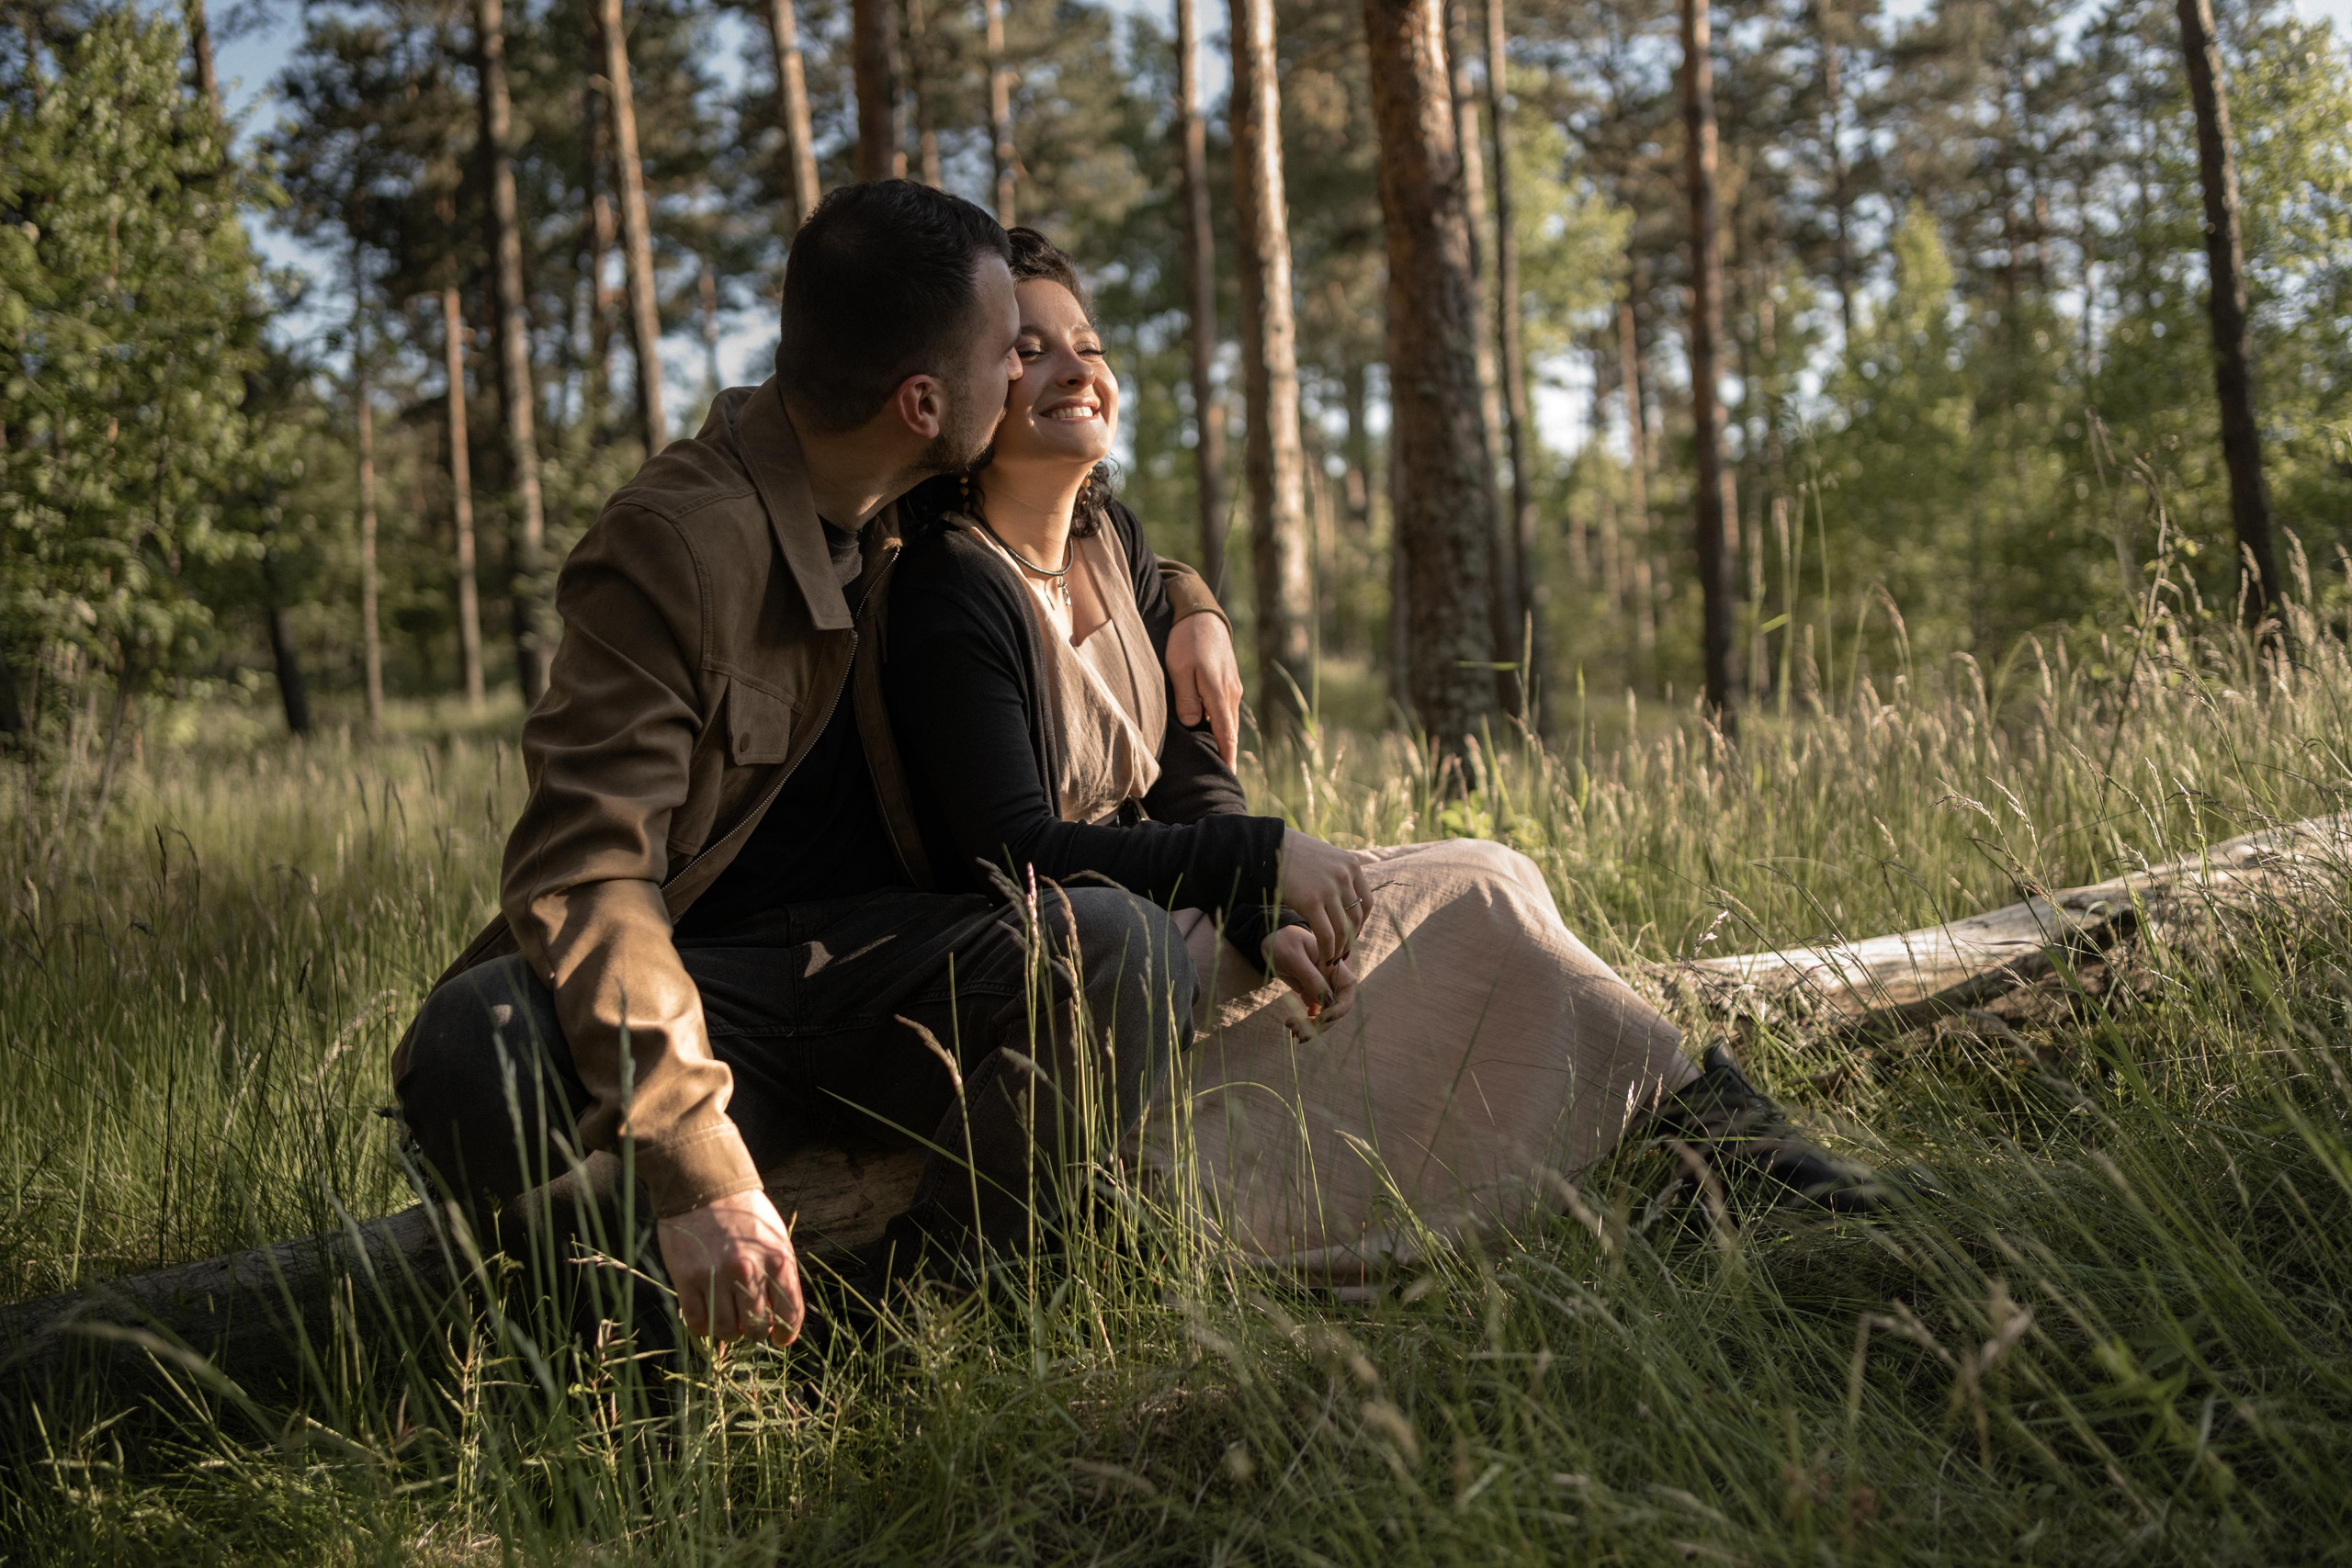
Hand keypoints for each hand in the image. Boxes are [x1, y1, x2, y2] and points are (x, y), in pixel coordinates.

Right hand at [657, 1188, 803, 1346]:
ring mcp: (716, 1276)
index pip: (790, 1313)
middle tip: (749, 1327)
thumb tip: (780, 1317)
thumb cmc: (745, 1213)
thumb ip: (780, 1275)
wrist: (705, 1185)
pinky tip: (707, 1319)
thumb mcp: (775, 1238)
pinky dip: (703, 1329)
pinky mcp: (687, 1278)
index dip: (785, 1334)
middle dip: (756, 1334)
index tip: (779, 1339)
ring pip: (727, 1330)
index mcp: (778, 1260)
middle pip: (757, 1328)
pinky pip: (697, 1322)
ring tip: (728, 1321)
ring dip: (729, 1333)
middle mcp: (749, 1270)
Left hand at [1166, 611, 1243, 767]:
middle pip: (1229, 731)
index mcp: (1218, 693)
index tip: (1227, 776)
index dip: (1226, 757)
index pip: (1225, 734)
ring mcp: (1232, 687)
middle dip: (1226, 753)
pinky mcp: (1228, 681)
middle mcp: (1231, 693)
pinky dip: (1221, 724)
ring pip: (1228, 720)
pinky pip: (1226, 709)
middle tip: (1220, 777)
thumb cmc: (1187, 641)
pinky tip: (1211, 732)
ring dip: (1223, 739)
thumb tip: (1192, 724)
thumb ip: (1187, 698)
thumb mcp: (1179, 669)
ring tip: (1216, 760)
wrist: (1203, 615)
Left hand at [1264, 924, 1357, 1035]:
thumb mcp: (1295, 957)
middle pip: (1336, 1009)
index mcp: (1334, 966)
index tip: (1321, 1018)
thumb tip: (1326, 1002)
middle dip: (1320, 1024)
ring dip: (1311, 1027)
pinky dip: (1305, 1022)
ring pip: (1325, 1015)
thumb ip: (1311, 977)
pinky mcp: (1311, 993)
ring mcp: (1322, 988)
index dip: (1339, 1010)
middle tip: (1299, 1032)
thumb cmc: (1283, 941)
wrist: (1270, 938)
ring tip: (1291, 1030)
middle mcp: (1332, 979)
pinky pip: (1314, 1013)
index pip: (1347, 993)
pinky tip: (1291, 1025)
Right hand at [1277, 829, 1372, 963]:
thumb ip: (1338, 874)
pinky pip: (1326, 935)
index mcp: (1351, 865)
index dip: (1361, 924)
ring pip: (1343, 930)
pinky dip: (1327, 951)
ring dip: (1339, 950)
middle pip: (1356, 919)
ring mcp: (1329, 889)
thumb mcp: (1325, 857)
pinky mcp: (1310, 902)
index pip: (1366, 903)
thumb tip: (1344, 898)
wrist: (1268, 847)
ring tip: (1331, 959)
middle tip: (1341, 952)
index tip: (1352, 934)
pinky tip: (1323, 958)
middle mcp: (1344, 876)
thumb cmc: (1292, 853)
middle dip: (1350, 940)